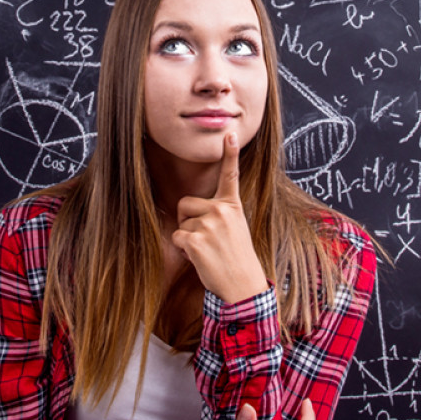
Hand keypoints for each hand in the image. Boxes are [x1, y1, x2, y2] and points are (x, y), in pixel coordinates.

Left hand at [171, 132, 267, 302]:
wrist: (242, 286)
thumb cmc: (236, 257)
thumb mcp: (235, 228)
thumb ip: (219, 213)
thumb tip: (190, 210)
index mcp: (232, 205)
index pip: (230, 175)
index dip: (229, 153)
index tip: (230, 134)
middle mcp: (221, 210)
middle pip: (185, 203)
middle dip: (187, 220)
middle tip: (206, 239)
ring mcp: (208, 224)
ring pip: (181, 223)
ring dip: (188, 238)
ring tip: (208, 251)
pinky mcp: (195, 239)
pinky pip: (177, 238)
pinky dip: (184, 250)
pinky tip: (201, 259)